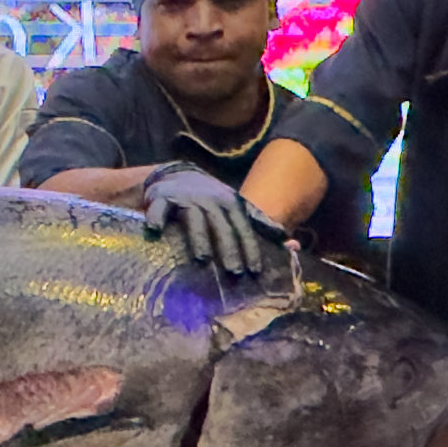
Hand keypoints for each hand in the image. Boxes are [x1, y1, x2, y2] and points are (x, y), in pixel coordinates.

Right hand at [139, 163, 280, 275]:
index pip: (243, 228)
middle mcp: (210, 199)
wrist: (177, 174)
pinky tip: (155, 231)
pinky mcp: (162, 197)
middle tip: (234, 272)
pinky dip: (156, 218)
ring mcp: (186, 198)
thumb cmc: (211, 201)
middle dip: (228, 249)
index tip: (254, 271)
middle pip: (222, 226)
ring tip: (202, 258)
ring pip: (194, 219)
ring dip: (199, 238)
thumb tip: (292, 245)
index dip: (250, 249)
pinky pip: (160, 209)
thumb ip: (261, 226)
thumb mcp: (236, 209)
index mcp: (231, 204)